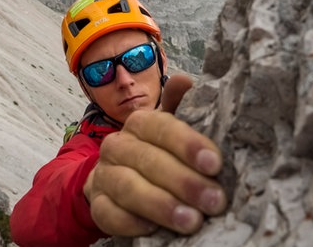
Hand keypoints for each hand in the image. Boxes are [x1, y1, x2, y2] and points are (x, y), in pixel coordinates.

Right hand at [84, 75, 226, 235]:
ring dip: (162, 205)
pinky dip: (132, 223)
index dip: (188, 145)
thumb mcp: (171, 130)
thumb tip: (185, 81)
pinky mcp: (98, 205)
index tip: (215, 164)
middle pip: (149, 160)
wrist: (114, 178)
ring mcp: (104, 175)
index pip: (162, 128)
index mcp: (140, 123)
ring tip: (192, 221)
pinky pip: (110, 214)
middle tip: (214, 200)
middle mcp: (118, 145)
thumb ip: (180, 107)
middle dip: (184, 182)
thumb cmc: (155, 152)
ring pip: (129, 188)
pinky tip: (154, 230)